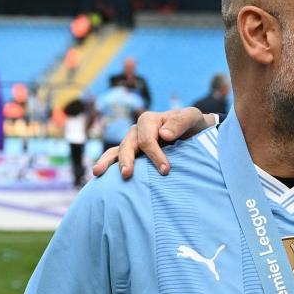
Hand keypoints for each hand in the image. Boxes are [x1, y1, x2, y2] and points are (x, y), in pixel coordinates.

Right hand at [92, 107, 211, 178]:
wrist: (196, 131)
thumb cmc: (194, 124)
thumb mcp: (192, 117)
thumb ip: (181, 122)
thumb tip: (163, 135)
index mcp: (150, 120)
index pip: (147, 139)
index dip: (154, 155)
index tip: (165, 170)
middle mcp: (137, 130)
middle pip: (128, 145)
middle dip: (127, 160)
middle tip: (127, 175)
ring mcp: (133, 142)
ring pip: (117, 151)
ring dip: (108, 162)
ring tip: (98, 173)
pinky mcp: (133, 153)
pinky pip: (116, 157)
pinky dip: (107, 165)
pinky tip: (98, 176)